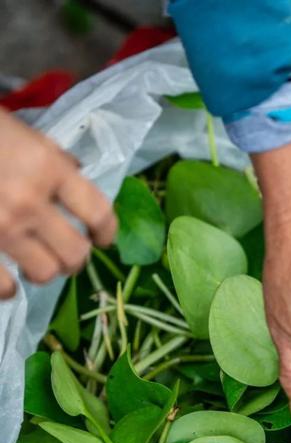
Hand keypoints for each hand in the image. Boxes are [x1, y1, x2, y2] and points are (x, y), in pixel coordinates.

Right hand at [0, 108, 116, 298]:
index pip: (97, 211)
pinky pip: (3, 287)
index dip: (106, 230)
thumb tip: (76, 176)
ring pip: (44, 274)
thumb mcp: (17, 131)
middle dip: (75, 257)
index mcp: (45, 166)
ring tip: (36, 264)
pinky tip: (7, 283)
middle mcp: (28, 201)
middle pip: (75, 252)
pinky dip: (8, 289)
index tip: (103, 238)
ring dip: (44, 271)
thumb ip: (49, 157)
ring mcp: (0, 229)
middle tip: (67, 254)